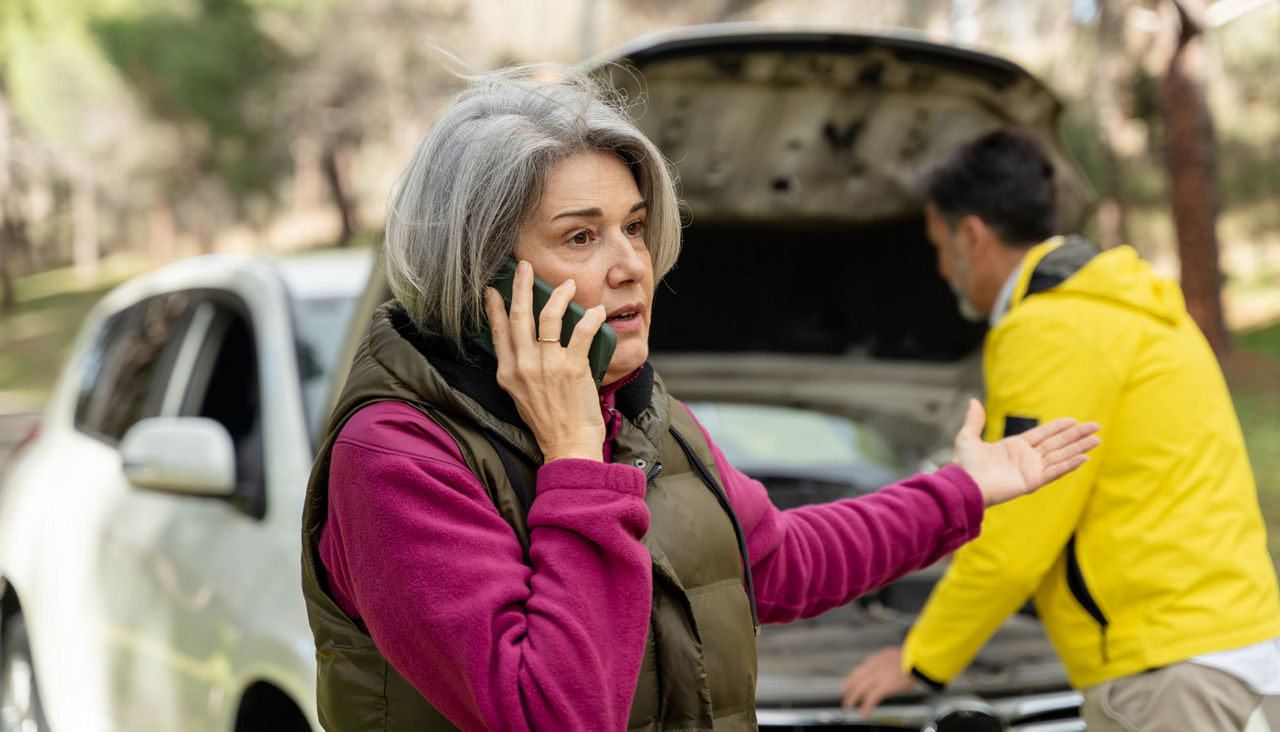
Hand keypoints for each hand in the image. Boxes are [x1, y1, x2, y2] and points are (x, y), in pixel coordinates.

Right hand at [485, 260, 606, 462]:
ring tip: (567, 285)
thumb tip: (527, 346)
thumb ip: (520, 371)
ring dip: (559, 295)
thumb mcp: (521, 396)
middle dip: (522, 286)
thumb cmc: (549, 424)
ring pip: (549, 316)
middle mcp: (524, 366)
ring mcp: (548, 366)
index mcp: (508, 373)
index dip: (495, 307)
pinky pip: (582, 331)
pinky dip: (590, 317)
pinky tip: (595, 310)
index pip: (498, 331)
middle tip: (525, 267)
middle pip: (519, 315)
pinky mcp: (573, 368)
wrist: (568, 447)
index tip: (493, 289)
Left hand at [840, 646, 915, 716]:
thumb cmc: (913, 657)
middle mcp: (874, 667)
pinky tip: (864, 713)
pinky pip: (871, 699)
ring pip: (860, 689)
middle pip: (857, 679)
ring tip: (848, 705)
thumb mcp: (895, 654)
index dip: (853, 677)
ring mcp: (877, 677)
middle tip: (843, 694)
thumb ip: (888, 660)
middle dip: (849, 687)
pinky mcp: (883, 687)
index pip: (861, 669)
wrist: (917, 658)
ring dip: (853, 698)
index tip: (848, 682)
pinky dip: (866, 707)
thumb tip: (888, 661)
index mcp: (877, 659)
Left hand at [952, 399, 1100, 506]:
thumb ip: (975, 420)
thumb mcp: (968, 436)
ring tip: (1097, 440)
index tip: (1075, 420)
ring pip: (1061, 456)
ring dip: (1080, 448)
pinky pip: (1055, 471)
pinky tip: (1084, 458)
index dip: (1060, 427)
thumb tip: (973, 401)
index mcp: (1015, 446)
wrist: (964, 483)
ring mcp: (1031, 470)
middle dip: (1077, 435)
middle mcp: (1026, 458)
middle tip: (1097, 426)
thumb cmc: (964, 464)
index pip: (1043, 434)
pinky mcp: (1032, 481)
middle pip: (1058, 443)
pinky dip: (1069, 465)